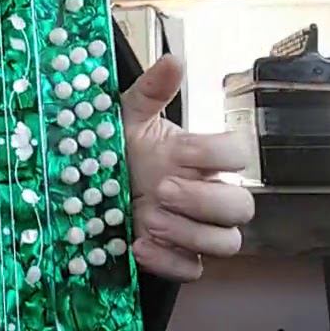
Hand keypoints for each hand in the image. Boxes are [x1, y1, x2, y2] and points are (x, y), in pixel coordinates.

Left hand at [120, 55, 254, 280]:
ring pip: (226, 242)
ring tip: (149, 219)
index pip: (239, 154)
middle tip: (162, 190)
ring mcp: (195, 228)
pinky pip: (194, 270)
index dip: (216, 154)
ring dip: (190, 233)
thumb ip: (151, 91)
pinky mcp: (178, 255)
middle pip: (242, 206)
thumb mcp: (126, 117)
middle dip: (204, 200)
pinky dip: (170, 261)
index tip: (179, 150)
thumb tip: (173, 60)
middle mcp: (206, 195)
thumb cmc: (118, 150)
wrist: (87, 186)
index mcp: (200, 158)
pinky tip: (139, 245)